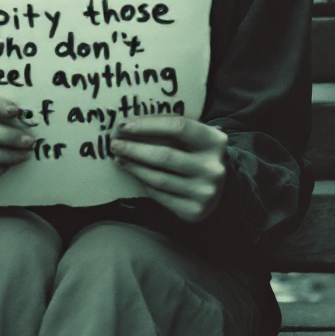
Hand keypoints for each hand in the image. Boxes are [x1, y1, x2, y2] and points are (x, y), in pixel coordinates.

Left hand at [110, 116, 227, 222]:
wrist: (220, 189)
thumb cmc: (197, 154)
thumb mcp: (192, 138)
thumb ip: (169, 129)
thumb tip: (128, 126)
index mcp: (214, 141)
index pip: (178, 126)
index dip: (148, 125)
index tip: (124, 125)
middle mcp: (212, 167)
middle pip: (165, 155)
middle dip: (134, 148)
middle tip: (114, 144)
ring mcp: (205, 191)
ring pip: (159, 178)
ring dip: (134, 167)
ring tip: (119, 158)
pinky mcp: (194, 210)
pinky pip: (160, 195)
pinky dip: (144, 183)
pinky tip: (135, 174)